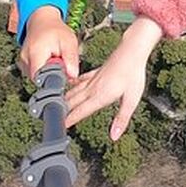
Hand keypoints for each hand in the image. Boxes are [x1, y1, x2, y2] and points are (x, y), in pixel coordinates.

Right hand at [19, 6, 78, 80]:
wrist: (42, 21)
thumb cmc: (56, 30)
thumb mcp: (69, 41)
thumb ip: (71, 58)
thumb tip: (73, 75)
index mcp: (36, 53)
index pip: (41, 78)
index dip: (54, 80)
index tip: (63, 73)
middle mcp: (26, 59)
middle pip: (40, 79)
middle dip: (53, 76)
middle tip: (61, 62)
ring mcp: (23, 62)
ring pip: (38, 77)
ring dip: (49, 72)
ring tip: (54, 58)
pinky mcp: (24, 64)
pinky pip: (35, 73)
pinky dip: (44, 70)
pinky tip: (48, 60)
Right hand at [63, 17, 164, 140]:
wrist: (133, 50)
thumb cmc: (134, 74)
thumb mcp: (131, 100)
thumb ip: (122, 119)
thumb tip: (115, 135)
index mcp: (100, 96)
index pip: (80, 112)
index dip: (69, 120)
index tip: (60, 127)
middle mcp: (93, 88)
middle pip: (72, 102)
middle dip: (62, 111)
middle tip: (52, 119)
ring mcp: (93, 79)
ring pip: (73, 91)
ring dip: (64, 99)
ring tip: (55, 106)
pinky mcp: (96, 71)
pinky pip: (80, 79)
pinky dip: (72, 84)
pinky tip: (70, 84)